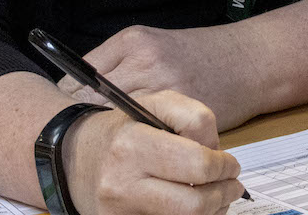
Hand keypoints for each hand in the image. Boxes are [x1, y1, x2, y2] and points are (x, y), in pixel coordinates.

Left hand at [57, 24, 266, 131]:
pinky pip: (148, 136)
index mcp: (133, 42)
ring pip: (118, 122)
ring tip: (103, 149)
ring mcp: (165, 87)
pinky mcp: (183, 112)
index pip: (81, 77)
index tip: (63, 116)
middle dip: (84, 123)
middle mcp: (146, 62)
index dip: (68, 101)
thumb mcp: (152, 44)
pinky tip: (138, 150)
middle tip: (78, 140)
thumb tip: (75, 92)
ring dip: (108, 138)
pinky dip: (140, 145)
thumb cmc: (198, 55)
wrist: (249, 60)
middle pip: (94, 102)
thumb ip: (117, 64)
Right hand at [64, 90, 243, 214]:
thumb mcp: (154, 104)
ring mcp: (121, 213)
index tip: (230, 164)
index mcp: (132, 144)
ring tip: (216, 195)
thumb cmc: (122, 130)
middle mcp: (123, 184)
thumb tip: (216, 152)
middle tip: (232, 184)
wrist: (75, 159)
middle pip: (194, 204)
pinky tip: (194, 206)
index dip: (223, 165)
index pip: (197, 164)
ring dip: (212, 210)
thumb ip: (193, 117)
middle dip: (224, 193)